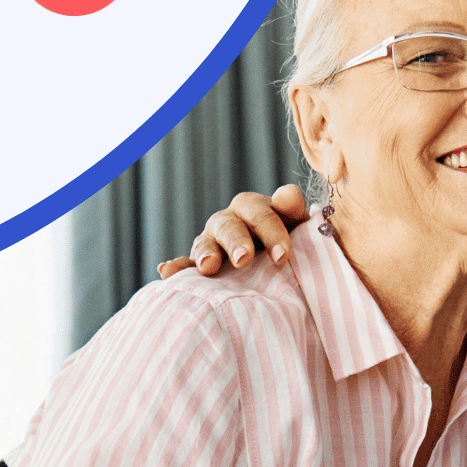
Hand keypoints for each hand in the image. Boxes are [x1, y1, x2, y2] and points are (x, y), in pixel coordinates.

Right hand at [157, 184, 308, 278]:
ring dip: (205, 253)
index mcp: (256, 210)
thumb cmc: (291, 249)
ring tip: (208, 267)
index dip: (271, 232)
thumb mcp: (299, 230)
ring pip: (205, 243)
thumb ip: (295, 212)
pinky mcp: (198, 264)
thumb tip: (288, 194)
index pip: (261, 213)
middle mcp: (231, 222)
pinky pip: (185, 265)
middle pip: (229, 225)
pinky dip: (176, 268)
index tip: (282, 255)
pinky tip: (166, 271)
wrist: (279, 271)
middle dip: (236, 242)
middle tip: (244, 259)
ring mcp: (212, 242)